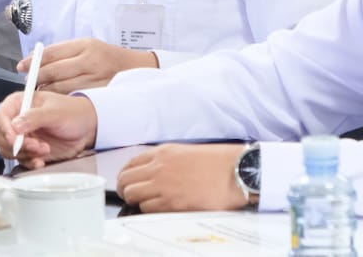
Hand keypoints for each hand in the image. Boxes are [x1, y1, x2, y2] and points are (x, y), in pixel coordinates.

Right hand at [0, 90, 96, 168]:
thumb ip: (34, 117)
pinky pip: (20, 160)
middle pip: (0, 135)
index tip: (15, 139)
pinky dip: (29, 162)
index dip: (4, 129)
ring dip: (24, 154)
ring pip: (8, 150)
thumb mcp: (55, 112)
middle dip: (16, 145)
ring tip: (43, 150)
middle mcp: (17, 120)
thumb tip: (15, 125)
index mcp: (20, 103)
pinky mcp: (29, 150)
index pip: (0, 115)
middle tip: (34, 146)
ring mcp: (23, 136)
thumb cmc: (73, 112)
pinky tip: (40, 161)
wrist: (87, 128)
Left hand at [17, 38, 157, 92]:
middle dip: (36, 78)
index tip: (21, 67)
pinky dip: (60, 99)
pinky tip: (55, 99)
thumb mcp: (85, 46)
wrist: (134, 69)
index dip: (33, 61)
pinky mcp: (98, 94)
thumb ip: (62, 53)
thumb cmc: (105, 57)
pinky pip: (71, 98)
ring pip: (60, 87)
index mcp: (84, 46)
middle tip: (27, 81)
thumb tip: (33, 61)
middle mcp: (89, 61)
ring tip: (39, 91)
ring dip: (46, 90)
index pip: (52, 53)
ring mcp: (94, 79)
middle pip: (53, 71)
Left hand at [117, 144, 247, 212]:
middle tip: (131, 195)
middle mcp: (159, 167)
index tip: (128, 182)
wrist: (237, 172)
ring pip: (131, 194)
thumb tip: (153, 173)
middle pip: (125, 179)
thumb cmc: (219, 163)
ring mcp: (163, 185)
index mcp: (163, 152)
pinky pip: (146, 208)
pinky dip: (148, 210)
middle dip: (125, 189)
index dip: (126, 175)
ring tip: (145, 203)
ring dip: (135, 200)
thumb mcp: (187, 153)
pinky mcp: (171, 203)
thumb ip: (167, 161)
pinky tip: (159, 209)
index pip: (130, 163)